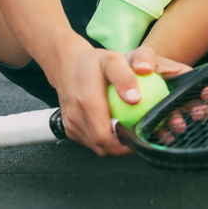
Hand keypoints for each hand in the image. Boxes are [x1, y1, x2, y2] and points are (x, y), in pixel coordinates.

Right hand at [52, 41, 187, 156]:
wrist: (67, 64)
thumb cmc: (92, 62)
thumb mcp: (113, 60)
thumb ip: (125, 77)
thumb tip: (135, 99)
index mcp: (87, 102)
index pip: (105, 138)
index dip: (124, 147)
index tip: (140, 140)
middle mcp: (76, 116)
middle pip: (102, 147)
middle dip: (122, 148)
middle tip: (139, 138)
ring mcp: (71, 124)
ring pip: (96, 147)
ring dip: (113, 145)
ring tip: (129, 132)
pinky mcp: (70, 128)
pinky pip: (89, 141)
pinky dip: (103, 139)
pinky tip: (115, 128)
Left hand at [124, 45, 207, 144]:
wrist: (122, 81)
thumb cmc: (135, 64)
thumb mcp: (141, 55)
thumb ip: (144, 58)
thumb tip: (145, 69)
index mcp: (185, 82)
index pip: (205, 88)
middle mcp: (181, 100)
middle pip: (198, 108)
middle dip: (201, 111)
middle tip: (196, 112)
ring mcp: (169, 114)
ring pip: (180, 122)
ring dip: (180, 124)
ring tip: (177, 125)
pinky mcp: (156, 127)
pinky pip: (161, 132)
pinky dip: (163, 135)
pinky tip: (162, 136)